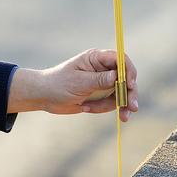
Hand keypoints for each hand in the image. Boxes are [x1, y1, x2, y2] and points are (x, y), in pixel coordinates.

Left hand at [7, 49, 138, 121]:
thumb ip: (99, 80)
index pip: (121, 59)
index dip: (129, 71)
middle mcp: (103, 68)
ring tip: (123, 117)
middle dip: (130, 93)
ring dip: (120, 104)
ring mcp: (103, 82)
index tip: (130, 84)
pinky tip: (97, 111)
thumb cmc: (58, 84)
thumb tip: (117, 76)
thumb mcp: (79, 82)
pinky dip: (107, 108)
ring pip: (121, 92)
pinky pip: (112, 102)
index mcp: (96, 58)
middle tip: (131, 107)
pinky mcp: (101, 94)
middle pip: (126, 77)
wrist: (44, 97)